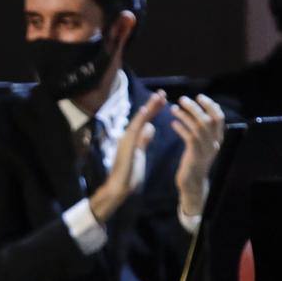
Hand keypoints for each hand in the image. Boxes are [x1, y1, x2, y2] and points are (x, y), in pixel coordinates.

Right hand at [90, 90, 164, 222]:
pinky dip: (138, 121)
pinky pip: (133, 132)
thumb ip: (143, 140)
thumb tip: (150, 127)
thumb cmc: (129, 173)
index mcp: (132, 137)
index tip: (163, 100)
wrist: (119, 187)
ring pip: (138, 121)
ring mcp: (125, 140)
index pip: (145, 120)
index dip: (153, 109)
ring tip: (156, 97)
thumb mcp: (140, 153)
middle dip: (152, 105)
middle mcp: (127, 135)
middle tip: (162, 93)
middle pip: (142, 117)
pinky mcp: (126, 147)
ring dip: (147, 108)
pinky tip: (144, 112)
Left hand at [169, 93, 224, 217]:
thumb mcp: (204, 144)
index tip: (199, 97)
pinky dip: (181, 128)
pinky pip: (189, 136)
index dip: (210, 105)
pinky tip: (172, 124)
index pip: (219, 117)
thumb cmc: (195, 161)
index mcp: (218, 138)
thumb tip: (206, 109)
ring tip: (173, 109)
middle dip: (195, 107)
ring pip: (198, 126)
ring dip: (185, 115)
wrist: (193, 182)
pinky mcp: (195, 154)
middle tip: (182, 99)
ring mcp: (205, 149)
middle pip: (207, 119)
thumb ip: (205, 129)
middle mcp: (214, 142)